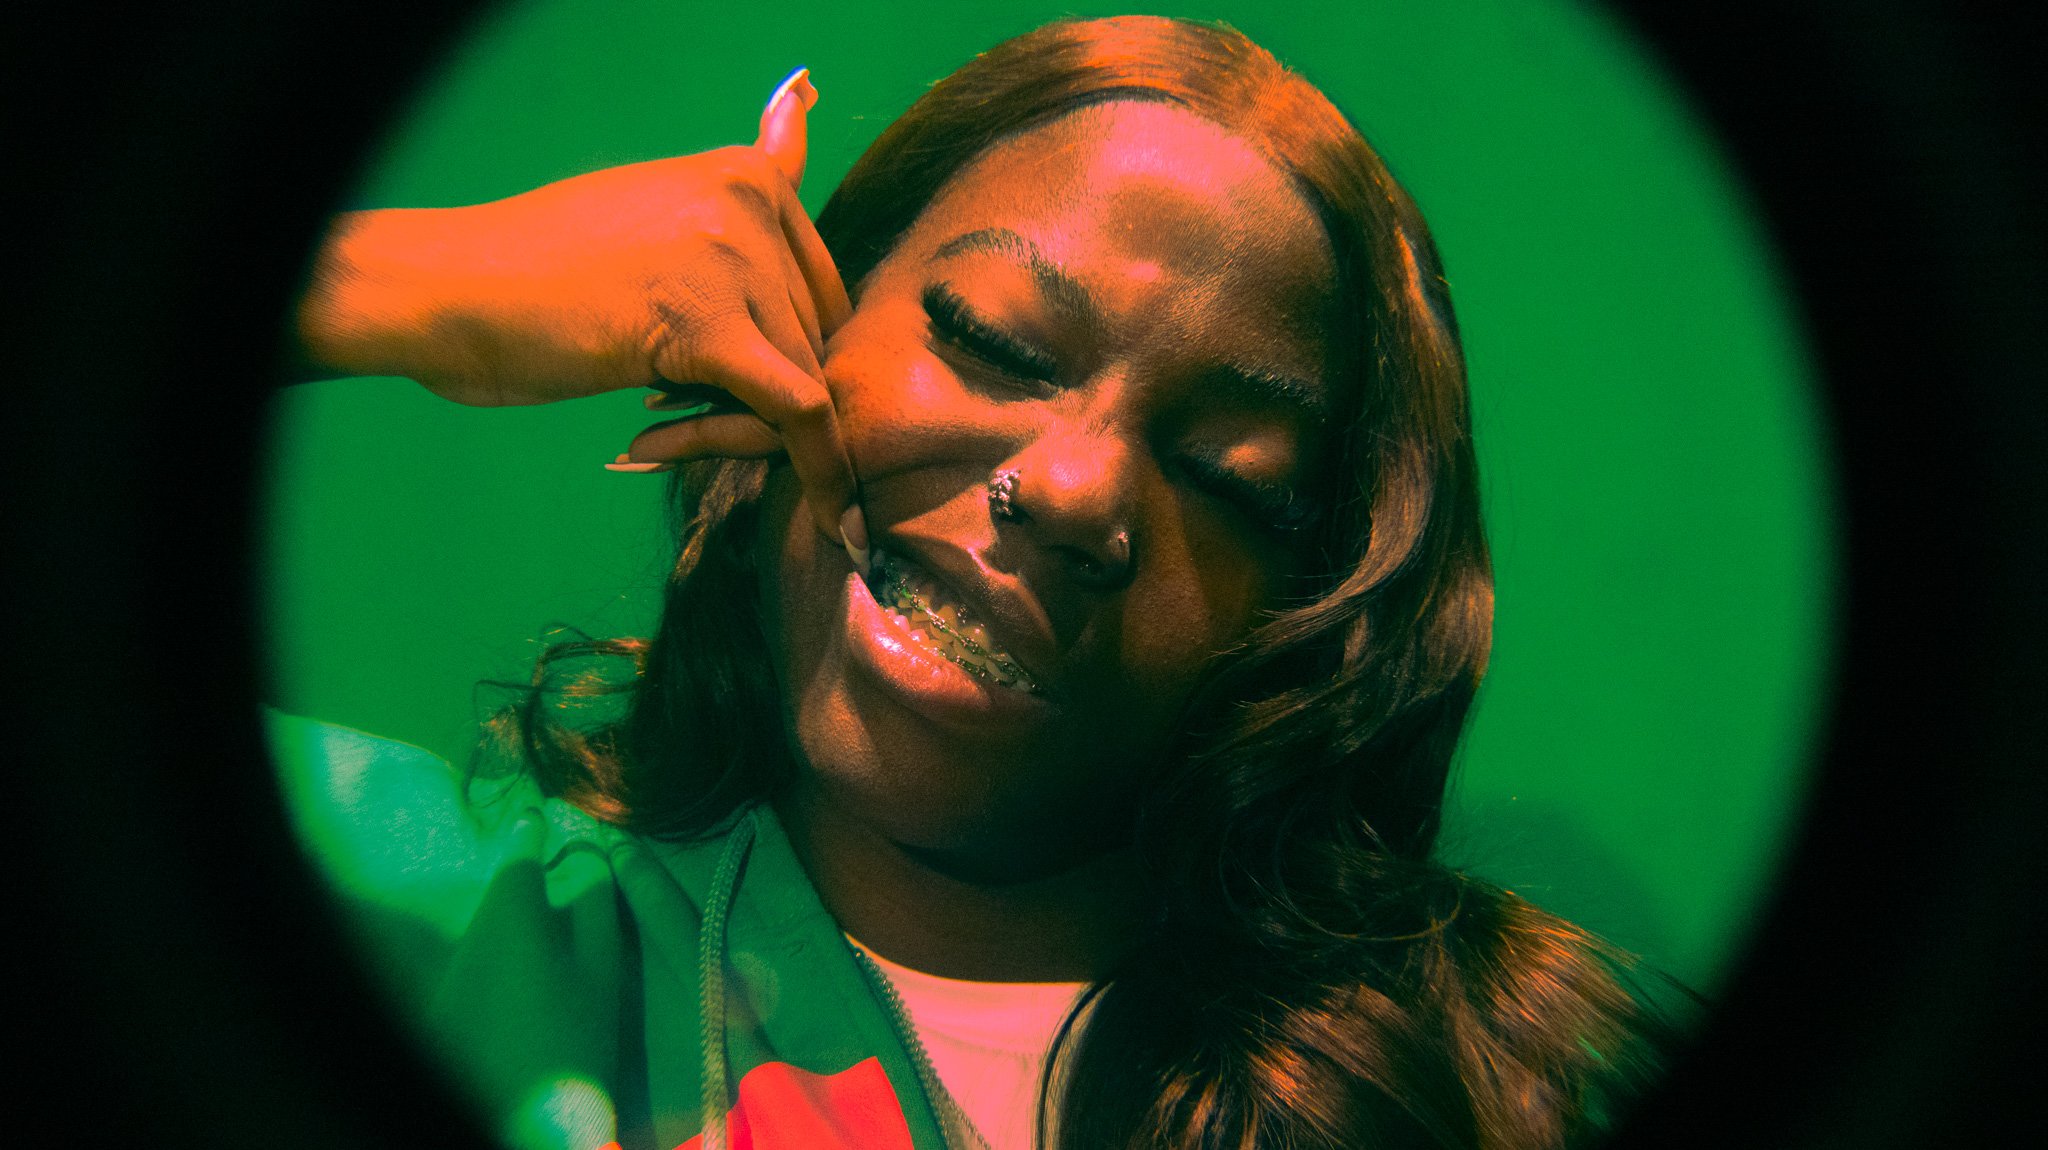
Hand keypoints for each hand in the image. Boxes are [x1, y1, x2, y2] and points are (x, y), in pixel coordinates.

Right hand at [296, 68, 861, 546]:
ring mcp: (734, 256)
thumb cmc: (535, 278)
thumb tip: (799, 201)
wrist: (446, 291)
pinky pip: (798, 410)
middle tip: (677, 420)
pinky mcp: (710, 325)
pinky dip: (824, 473)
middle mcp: (751, 202)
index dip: (791, 354)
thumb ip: (729, 239)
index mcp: (745, 176)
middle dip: (770, 397)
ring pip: (808, 380)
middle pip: (818, 337)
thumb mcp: (652, 231)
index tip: (758, 401)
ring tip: (655, 436)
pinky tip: (838, 527)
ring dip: (745, 434)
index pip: (819, 287)